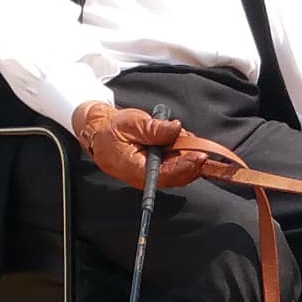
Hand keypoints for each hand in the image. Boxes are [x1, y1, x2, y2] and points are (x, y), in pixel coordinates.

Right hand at [72, 101, 216, 188]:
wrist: (101, 135)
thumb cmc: (112, 131)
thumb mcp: (131, 124)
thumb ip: (153, 129)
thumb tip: (175, 129)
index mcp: (136, 170)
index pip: (167, 174)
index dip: (186, 166)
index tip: (201, 155)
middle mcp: (146, 177)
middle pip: (178, 175)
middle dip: (192, 159)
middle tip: (198, 143)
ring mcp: (153, 175)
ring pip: (180, 171)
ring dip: (188, 154)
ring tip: (183, 137)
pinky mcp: (158, 170)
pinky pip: (176, 165)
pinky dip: (183, 153)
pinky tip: (180, 139)